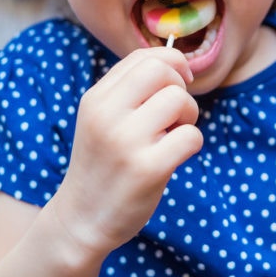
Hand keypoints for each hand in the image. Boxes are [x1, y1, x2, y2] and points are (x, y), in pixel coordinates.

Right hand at [53, 47, 202, 252]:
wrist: (82, 219)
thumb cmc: (102, 165)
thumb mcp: (101, 120)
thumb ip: (129, 91)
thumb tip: (176, 64)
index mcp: (95, 99)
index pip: (143, 58)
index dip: (171, 63)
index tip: (179, 82)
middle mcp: (106, 115)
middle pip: (162, 71)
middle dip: (180, 87)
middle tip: (176, 113)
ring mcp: (126, 142)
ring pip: (179, 100)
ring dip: (189, 116)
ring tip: (173, 136)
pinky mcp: (148, 169)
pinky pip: (191, 136)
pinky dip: (193, 144)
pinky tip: (175, 156)